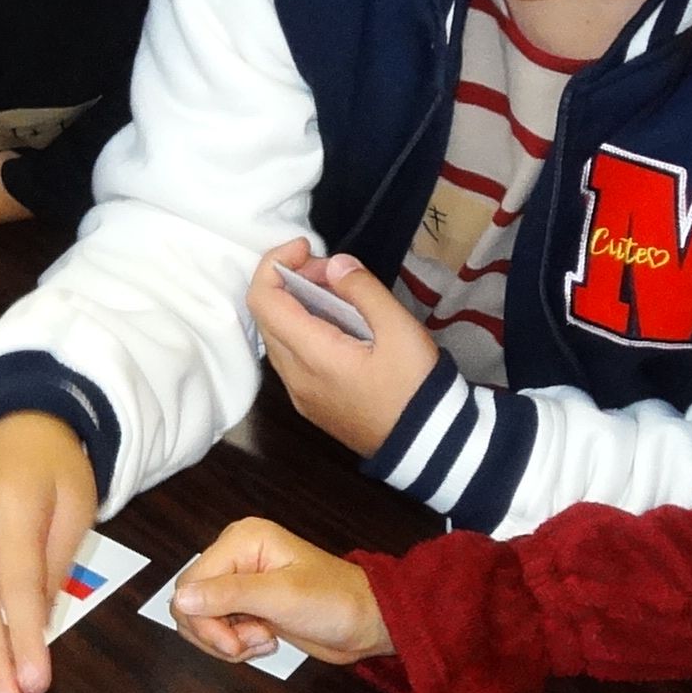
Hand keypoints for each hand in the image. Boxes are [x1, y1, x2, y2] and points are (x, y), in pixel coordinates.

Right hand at [167, 518, 390, 666]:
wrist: (366, 622)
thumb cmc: (336, 601)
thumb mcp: (282, 597)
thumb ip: (229, 595)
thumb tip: (180, 598)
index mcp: (242, 540)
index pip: (191, 584)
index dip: (204, 620)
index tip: (233, 644)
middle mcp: (235, 557)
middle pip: (190, 603)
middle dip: (216, 633)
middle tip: (253, 642)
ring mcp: (239, 582)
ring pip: (200, 620)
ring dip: (227, 641)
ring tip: (263, 640)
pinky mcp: (246, 605)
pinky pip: (218, 629)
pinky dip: (236, 644)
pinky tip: (264, 641)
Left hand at [246, 242, 435, 458]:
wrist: (428, 445)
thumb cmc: (415, 386)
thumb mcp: (399, 329)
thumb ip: (363, 290)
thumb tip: (334, 264)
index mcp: (311, 357)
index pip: (263, 301)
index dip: (275, 263)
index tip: (307, 247)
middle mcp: (294, 378)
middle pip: (267, 316)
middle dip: (291, 281)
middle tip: (333, 271)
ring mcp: (300, 395)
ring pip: (278, 337)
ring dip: (297, 305)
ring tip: (340, 294)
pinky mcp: (311, 404)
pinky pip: (292, 357)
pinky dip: (304, 329)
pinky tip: (340, 324)